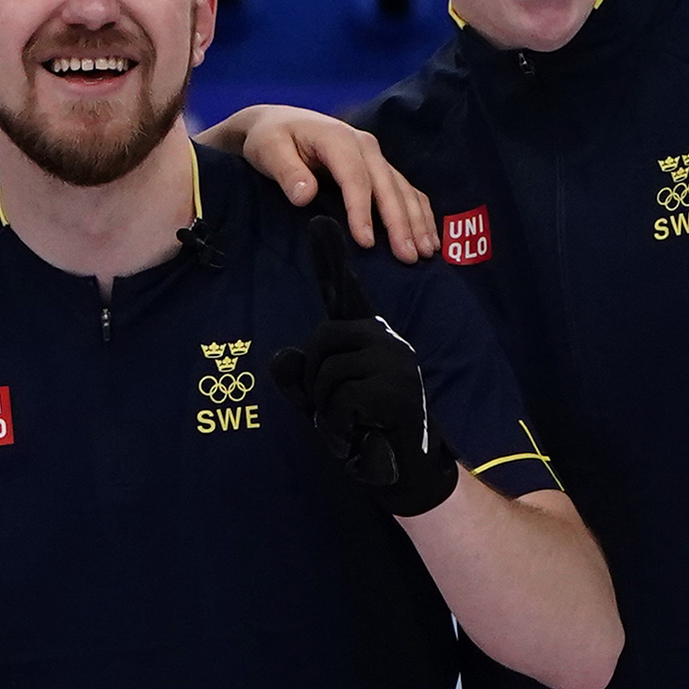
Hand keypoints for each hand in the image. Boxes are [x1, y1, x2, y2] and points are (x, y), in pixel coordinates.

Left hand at [211, 105, 436, 261]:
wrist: (278, 122)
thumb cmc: (270, 138)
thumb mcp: (268, 149)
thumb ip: (286, 171)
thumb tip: (305, 196)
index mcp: (338, 139)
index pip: (355, 178)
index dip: (362, 211)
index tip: (366, 242)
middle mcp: (364, 146)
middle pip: (387, 186)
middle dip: (400, 223)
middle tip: (408, 256)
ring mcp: (375, 156)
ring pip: (403, 189)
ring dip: (416, 221)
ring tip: (425, 252)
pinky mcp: (378, 167)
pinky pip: (406, 189)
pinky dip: (419, 212)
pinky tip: (427, 236)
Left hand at [273, 214, 459, 516]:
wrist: (405, 467)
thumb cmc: (363, 429)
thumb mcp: (322, 403)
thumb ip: (300, 380)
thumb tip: (283, 355)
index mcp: (367, 337)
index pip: (345, 293)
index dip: (329, 258)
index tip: (317, 220)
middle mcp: (384, 339)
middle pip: (322, 340)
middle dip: (316, 379)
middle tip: (336, 407)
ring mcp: (393, 362)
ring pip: (328, 373)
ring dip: (327, 407)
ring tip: (351, 421)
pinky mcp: (393, 388)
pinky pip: (339, 401)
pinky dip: (337, 426)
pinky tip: (358, 434)